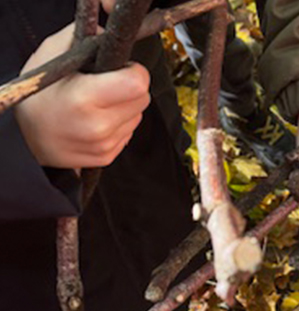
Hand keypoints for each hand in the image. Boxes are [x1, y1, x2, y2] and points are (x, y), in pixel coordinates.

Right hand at [14, 23, 150, 168]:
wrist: (25, 138)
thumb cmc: (38, 94)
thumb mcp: (51, 57)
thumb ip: (82, 38)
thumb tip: (108, 35)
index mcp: (84, 99)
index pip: (137, 83)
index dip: (134, 71)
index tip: (122, 68)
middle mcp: (97, 126)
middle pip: (142, 98)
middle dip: (131, 87)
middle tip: (108, 84)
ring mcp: (103, 145)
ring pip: (138, 116)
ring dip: (125, 107)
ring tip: (98, 104)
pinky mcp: (107, 157)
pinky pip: (128, 133)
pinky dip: (118, 124)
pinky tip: (96, 120)